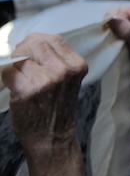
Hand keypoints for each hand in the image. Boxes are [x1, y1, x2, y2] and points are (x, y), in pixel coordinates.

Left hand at [4, 32, 90, 175]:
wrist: (52, 137)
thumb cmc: (56, 107)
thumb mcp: (67, 79)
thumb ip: (55, 59)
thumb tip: (29, 42)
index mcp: (76, 65)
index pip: (53, 38)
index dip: (37, 42)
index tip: (31, 53)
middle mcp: (63, 71)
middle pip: (35, 42)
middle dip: (23, 50)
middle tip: (22, 64)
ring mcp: (45, 80)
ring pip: (19, 56)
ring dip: (15, 65)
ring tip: (21, 80)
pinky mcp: (26, 90)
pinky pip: (8, 71)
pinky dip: (7, 77)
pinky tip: (15, 88)